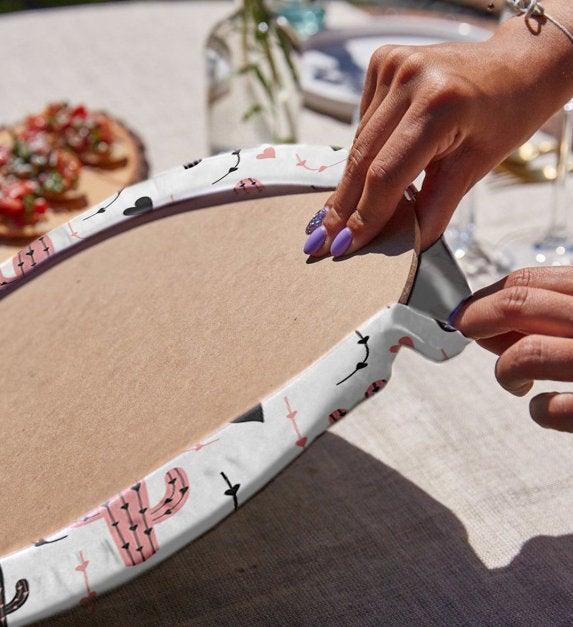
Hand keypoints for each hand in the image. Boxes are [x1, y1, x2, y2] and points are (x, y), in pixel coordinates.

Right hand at [303, 13, 572, 256]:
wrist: (516, 66)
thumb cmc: (504, 118)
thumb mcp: (475, 167)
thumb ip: (435, 208)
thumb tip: (401, 245)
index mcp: (438, 104)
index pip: (385, 175)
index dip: (364, 216)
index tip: (343, 246)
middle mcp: (409, 77)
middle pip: (363, 158)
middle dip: (343, 205)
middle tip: (318, 240)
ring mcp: (393, 64)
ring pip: (359, 142)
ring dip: (350, 182)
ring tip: (334, 217)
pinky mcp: (383, 60)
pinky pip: (364, 121)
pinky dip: (365, 149)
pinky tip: (370, 165)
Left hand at [450, 267, 572, 433]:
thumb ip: (547, 317)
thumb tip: (484, 326)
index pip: (530, 282)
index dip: (485, 297)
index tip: (463, 312)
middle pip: (519, 305)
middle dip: (477, 319)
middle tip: (463, 332)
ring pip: (527, 353)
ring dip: (508, 370)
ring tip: (517, 382)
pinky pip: (552, 409)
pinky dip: (542, 411)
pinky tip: (547, 408)